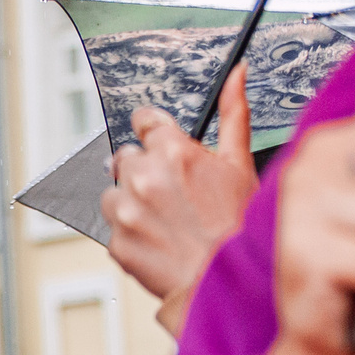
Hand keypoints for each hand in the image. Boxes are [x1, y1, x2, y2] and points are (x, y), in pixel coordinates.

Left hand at [103, 75, 259, 335]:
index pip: (144, 121)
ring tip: (166, 220)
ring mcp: (125, 210)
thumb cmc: (241, 225)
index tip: (155, 140)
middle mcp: (143, 176)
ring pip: (113, 193)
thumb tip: (236, 73)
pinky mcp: (115, 242)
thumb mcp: (241, 164)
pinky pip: (114, 229)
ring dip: (131, 202)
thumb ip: (233, 115)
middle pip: (125, 158)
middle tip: (172, 193)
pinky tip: (160, 241)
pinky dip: (131, 234)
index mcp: (172, 151)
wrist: (229, 281)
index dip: (152, 132)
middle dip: (143, 171)